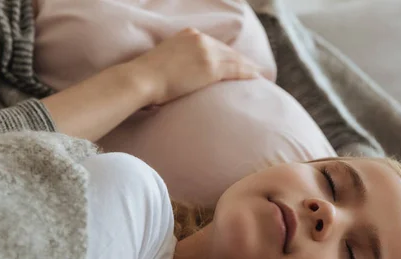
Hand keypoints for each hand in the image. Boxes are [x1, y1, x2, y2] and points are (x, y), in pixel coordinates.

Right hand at [126, 28, 260, 105]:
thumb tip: (182, 76)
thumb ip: (179, 63)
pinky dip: (248, 73)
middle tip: (254, 68)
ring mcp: (206, 52)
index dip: (228, 54)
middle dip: (241, 60)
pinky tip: (257, 77)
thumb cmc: (147, 78)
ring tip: (259, 74)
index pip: (214, 45)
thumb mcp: (166, 61)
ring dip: (248, 67)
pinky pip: (235, 69)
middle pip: (227, 50)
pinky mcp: (210, 67)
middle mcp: (199, 39)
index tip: (237, 61)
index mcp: (188, 35)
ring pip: (234, 59)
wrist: (142, 79)